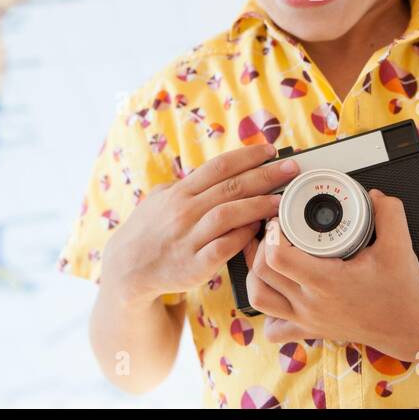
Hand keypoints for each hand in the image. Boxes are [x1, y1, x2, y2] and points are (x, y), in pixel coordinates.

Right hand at [100, 142, 298, 304]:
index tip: (271, 150)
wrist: (127, 269)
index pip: (219, 166)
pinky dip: (243, 237)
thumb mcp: (161, 199)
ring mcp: (188, 238)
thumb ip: (189, 185)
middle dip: (265, 175)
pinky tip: (259, 230)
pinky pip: (224, 247)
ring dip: (259, 205)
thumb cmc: (150, 230)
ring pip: (229, 215)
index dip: (248, 156)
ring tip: (282, 200)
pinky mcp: (193, 266)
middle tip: (291, 168)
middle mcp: (184, 211)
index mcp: (179, 192)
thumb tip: (220, 170)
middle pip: (231, 187)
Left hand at [243, 189, 418, 357]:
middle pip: (262, 273)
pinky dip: (266, 310)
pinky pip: (273, 328)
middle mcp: (311, 303)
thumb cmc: (401, 291)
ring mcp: (307, 319)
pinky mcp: (309, 330)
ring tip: (266, 255)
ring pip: (260, 298)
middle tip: (272, 229)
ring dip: (256, 274)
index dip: (272, 233)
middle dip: (260, 245)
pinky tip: (276, 292)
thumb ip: (389, 213)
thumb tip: (374, 194)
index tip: (280, 218)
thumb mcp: (400, 246)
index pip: (278, 257)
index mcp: (327, 281)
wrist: (406, 328)